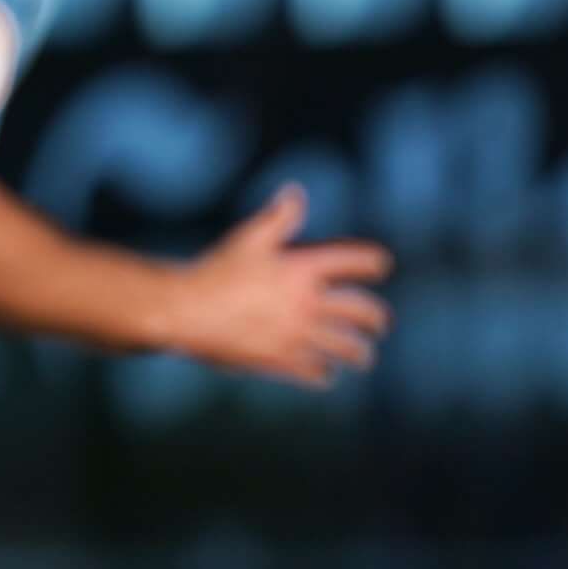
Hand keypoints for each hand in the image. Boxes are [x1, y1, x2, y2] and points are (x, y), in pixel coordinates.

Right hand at [171, 184, 391, 386]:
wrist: (184, 311)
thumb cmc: (215, 270)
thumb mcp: (248, 238)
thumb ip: (278, 217)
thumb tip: (296, 194)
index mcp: (303, 268)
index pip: (356, 261)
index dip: (374, 261)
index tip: (382, 265)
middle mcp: (308, 302)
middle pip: (361, 311)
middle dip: (377, 319)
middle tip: (381, 324)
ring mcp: (297, 334)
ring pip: (346, 347)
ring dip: (360, 353)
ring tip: (364, 357)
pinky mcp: (281, 360)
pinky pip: (315, 370)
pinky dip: (324, 373)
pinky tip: (326, 375)